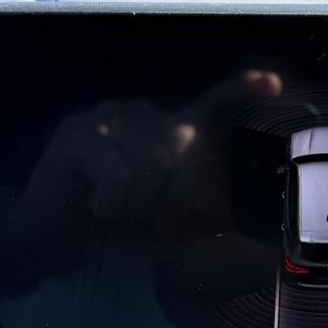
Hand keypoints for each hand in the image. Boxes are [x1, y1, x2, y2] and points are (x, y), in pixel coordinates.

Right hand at [14, 69, 281, 257]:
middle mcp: (142, 115)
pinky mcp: (78, 129)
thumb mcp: (169, 232)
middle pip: (182, 145)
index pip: (210, 104)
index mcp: (167, 133)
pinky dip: (109, 201)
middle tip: (133, 211)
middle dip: (166, 194)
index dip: (241, 92)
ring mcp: (109, 115)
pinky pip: (115, 171)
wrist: (54, 243)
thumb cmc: (114, 233)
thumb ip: (204, 221)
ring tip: (111, 206)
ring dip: (133, 202)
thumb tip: (243, 224)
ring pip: (150, 161)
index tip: (272, 85)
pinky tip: (93, 203)